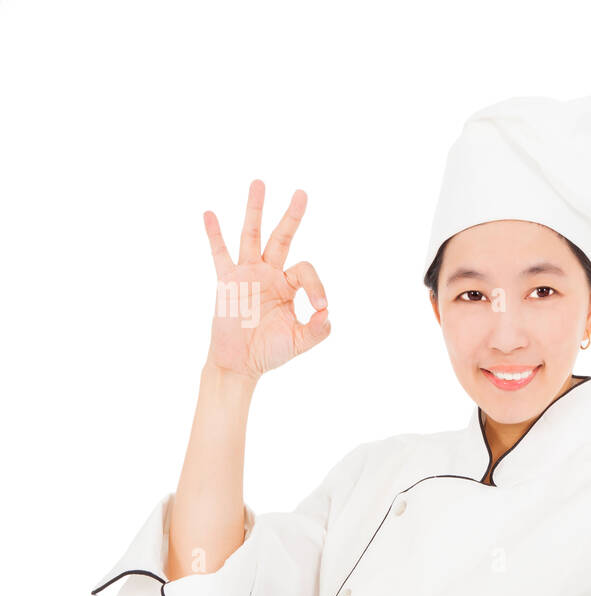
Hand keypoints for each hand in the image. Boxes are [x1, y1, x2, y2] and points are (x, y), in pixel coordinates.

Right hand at [203, 179, 329, 381]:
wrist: (240, 363)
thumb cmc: (270, 352)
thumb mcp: (300, 342)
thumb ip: (318, 330)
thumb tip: (327, 313)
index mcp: (288, 285)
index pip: (306, 270)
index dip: (317, 285)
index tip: (319, 307)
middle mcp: (269, 273)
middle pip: (281, 237)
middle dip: (292, 216)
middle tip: (302, 192)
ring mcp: (247, 274)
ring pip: (251, 235)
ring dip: (255, 210)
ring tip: (259, 183)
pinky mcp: (226, 281)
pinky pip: (219, 254)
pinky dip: (214, 235)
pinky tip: (209, 214)